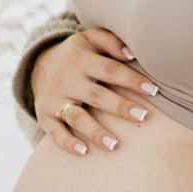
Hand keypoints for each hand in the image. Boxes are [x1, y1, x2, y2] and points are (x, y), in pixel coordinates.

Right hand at [31, 28, 159, 155]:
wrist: (39, 64)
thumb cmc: (78, 54)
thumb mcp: (91, 39)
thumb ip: (111, 42)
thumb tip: (132, 54)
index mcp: (80, 59)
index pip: (109, 70)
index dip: (131, 80)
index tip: (153, 90)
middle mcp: (66, 80)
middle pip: (96, 96)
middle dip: (119, 107)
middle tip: (142, 117)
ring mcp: (54, 99)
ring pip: (76, 117)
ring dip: (95, 132)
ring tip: (115, 145)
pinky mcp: (45, 115)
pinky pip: (54, 132)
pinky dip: (67, 143)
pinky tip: (84, 152)